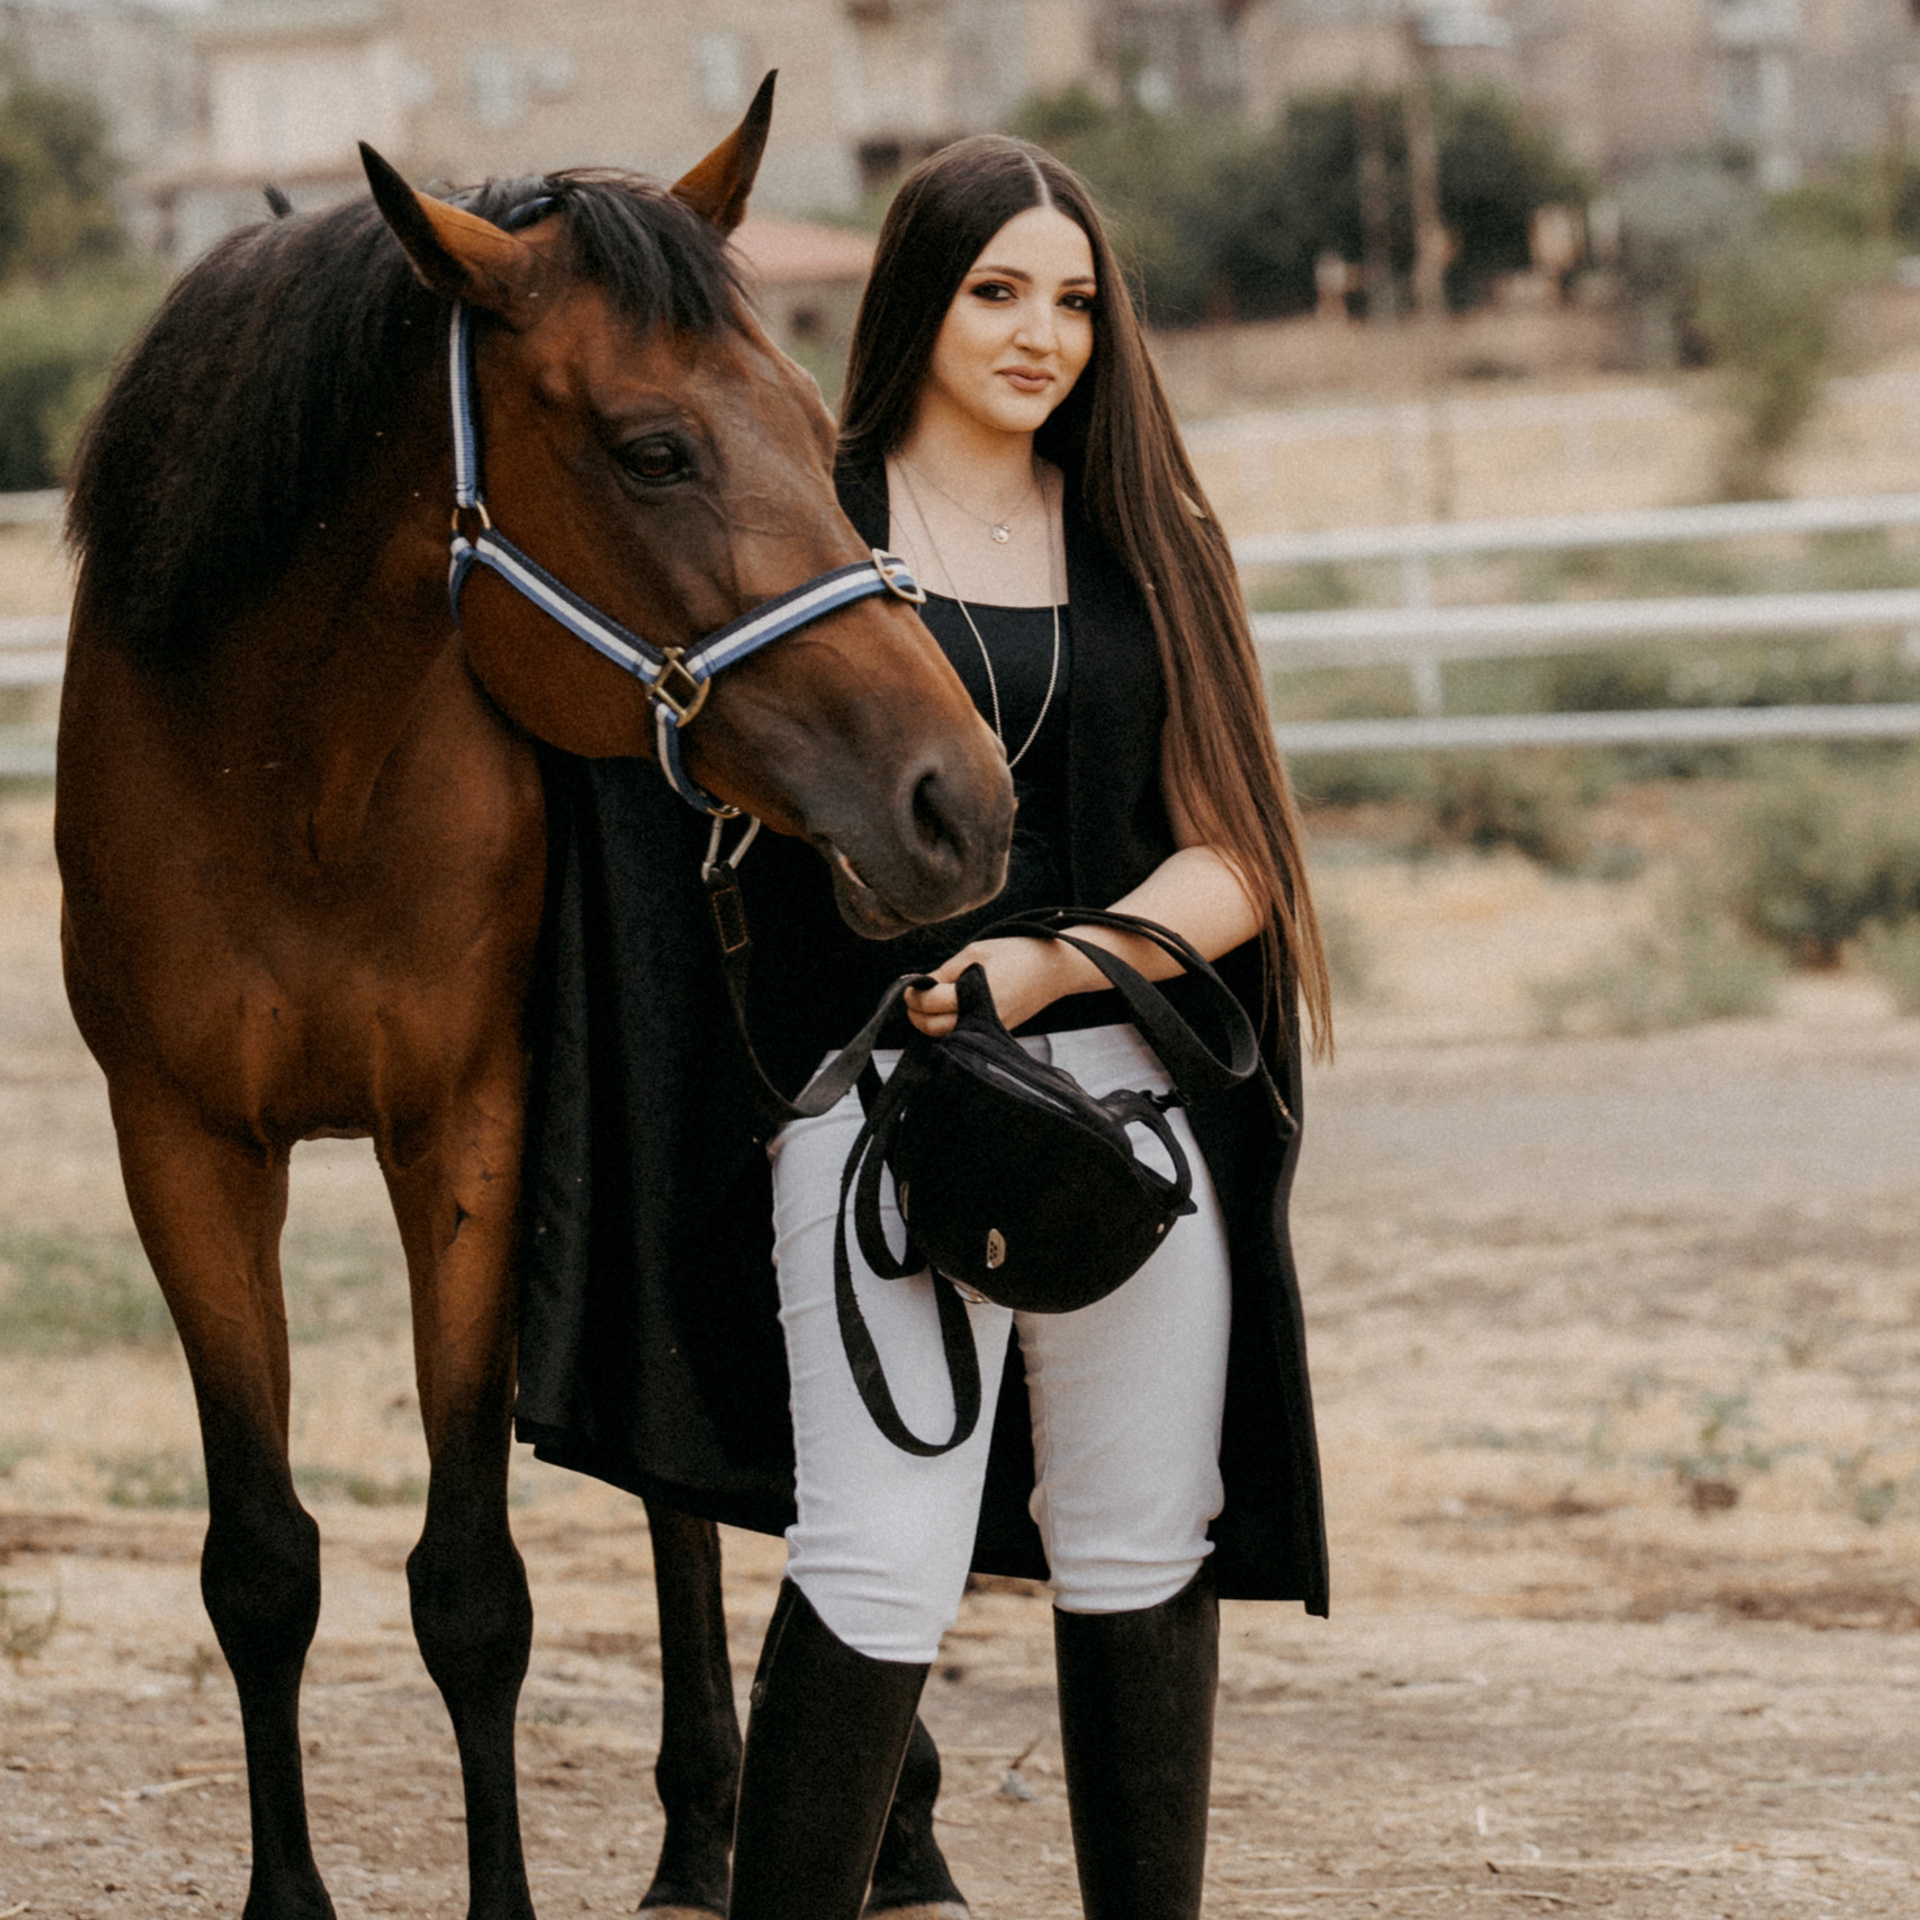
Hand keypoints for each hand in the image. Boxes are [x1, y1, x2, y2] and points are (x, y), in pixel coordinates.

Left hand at [902, 936, 1089, 1036]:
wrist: (1054, 968)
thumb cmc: (1016, 953)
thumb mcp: (976, 952)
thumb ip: (945, 971)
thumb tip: (920, 985)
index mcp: (977, 994)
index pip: (931, 1004)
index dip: (913, 996)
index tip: (907, 987)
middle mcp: (983, 1018)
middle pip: (934, 1028)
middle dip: (916, 1014)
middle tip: (911, 998)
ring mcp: (990, 1029)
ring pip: (946, 1036)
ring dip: (930, 1023)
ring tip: (927, 1003)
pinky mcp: (996, 1032)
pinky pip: (963, 1034)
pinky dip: (948, 1026)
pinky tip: (945, 1010)